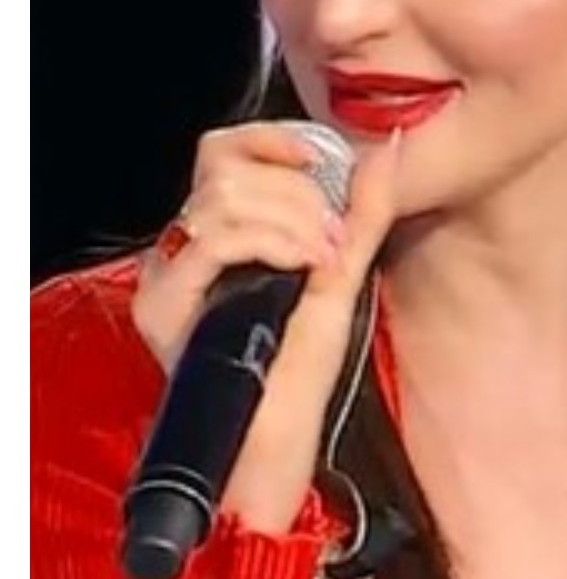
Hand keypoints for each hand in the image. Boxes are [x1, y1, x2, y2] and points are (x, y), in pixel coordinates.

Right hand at [131, 123, 405, 534]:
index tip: (324, 161)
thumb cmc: (306, 368)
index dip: (274, 141)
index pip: (223, 151)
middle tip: (334, 239)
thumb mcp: (344, 273)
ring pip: (223, 197)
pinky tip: (306, 266)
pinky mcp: (165, 305)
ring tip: (323, 259)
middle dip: (299, 192)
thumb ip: (363, 211)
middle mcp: (183, 250)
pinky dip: (273, 240)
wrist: (279, 437)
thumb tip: (388, 147)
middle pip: (225, 167)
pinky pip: (215, 239)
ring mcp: (168, 276)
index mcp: (220, 236)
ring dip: (293, 218)